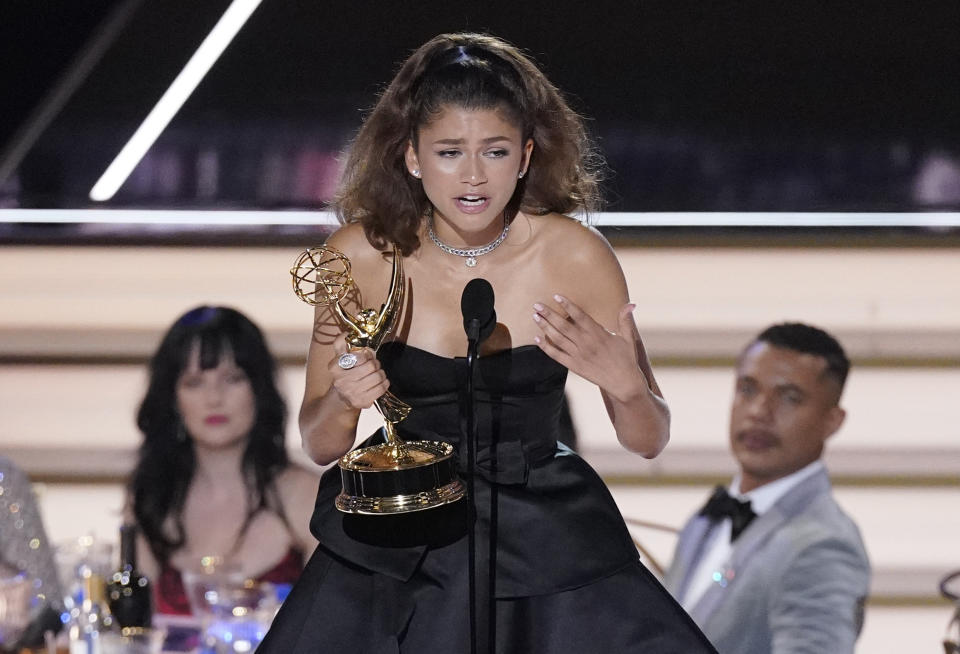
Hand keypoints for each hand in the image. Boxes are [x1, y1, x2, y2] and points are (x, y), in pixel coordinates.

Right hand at [327, 334, 389, 409]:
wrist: (342, 398)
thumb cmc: (345, 373)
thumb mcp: (340, 358)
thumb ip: (341, 344)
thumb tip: (345, 333)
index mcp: (334, 367)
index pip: (358, 356)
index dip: (366, 355)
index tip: (366, 357)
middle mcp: (340, 381)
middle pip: (370, 366)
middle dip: (376, 364)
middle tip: (374, 365)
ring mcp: (351, 393)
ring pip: (377, 377)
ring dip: (381, 373)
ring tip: (377, 373)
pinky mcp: (361, 402)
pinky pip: (381, 388)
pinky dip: (384, 383)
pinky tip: (381, 382)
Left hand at [533, 295, 647, 401]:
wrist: (624, 384)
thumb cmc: (627, 360)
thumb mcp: (628, 338)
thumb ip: (625, 320)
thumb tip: (631, 304)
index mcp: (598, 334)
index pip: (580, 315)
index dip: (567, 305)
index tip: (556, 296)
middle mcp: (586, 343)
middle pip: (563, 325)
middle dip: (549, 314)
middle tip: (537, 305)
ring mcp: (578, 355)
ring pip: (557, 338)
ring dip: (545, 327)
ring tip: (535, 317)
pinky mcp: (574, 366)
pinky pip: (556, 356)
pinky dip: (545, 347)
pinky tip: (536, 339)